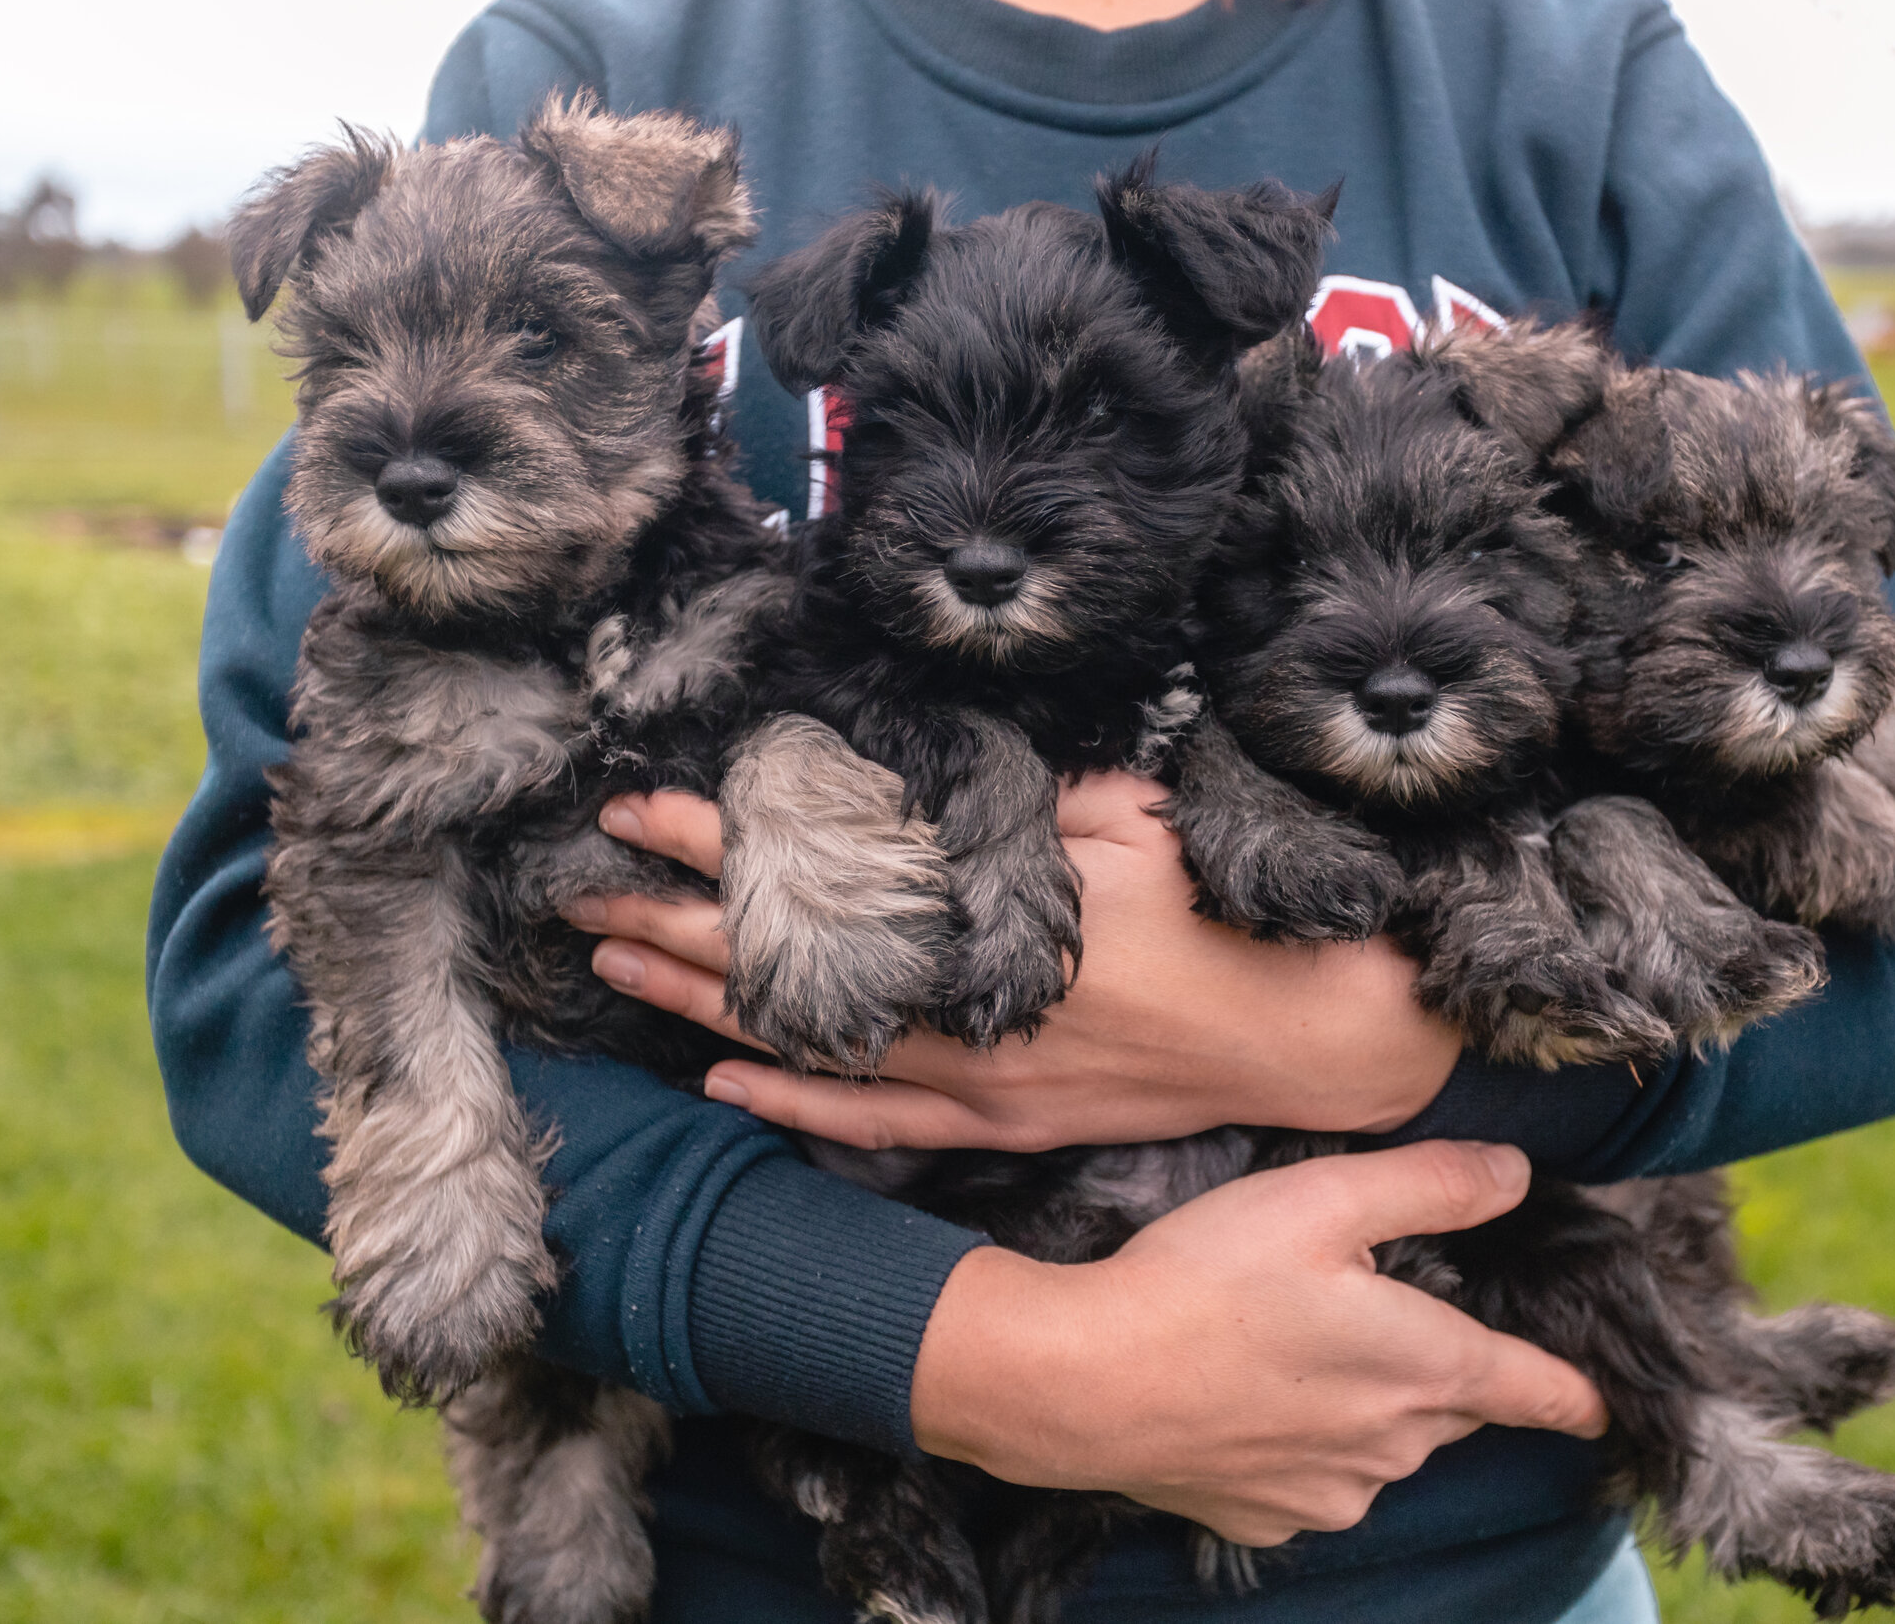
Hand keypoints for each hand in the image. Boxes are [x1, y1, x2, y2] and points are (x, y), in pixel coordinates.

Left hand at [564, 772, 1463, 1149]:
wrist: (1311, 1030)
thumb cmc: (1225, 906)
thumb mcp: (1131, 814)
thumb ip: (1024, 800)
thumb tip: (934, 773)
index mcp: (985, 913)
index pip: (813, 872)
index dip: (718, 840)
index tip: (636, 808)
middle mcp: (964, 1004)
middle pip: (785, 961)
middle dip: (676, 918)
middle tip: (583, 891)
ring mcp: (982, 1075)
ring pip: (809, 1041)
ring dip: (704, 1003)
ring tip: (616, 968)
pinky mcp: (1007, 1122)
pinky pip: (875, 1119)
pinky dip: (793, 1101)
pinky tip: (723, 1078)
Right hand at [911, 1142, 1608, 1542]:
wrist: (1082, 1384)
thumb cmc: (1203, 1280)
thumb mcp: (1322, 1200)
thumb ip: (1431, 1183)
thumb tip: (1515, 1175)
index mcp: (1427, 1367)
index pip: (1540, 1390)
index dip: (1580, 1392)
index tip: (1604, 1401)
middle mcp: (1398, 1445)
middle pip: (1455, 1406)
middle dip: (1441, 1366)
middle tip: (1380, 1308)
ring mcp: (1335, 1491)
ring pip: (1387, 1442)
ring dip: (1369, 1402)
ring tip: (1294, 1343)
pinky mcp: (1273, 1517)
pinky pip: (1320, 1477)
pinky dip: (1305, 1439)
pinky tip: (1251, 1393)